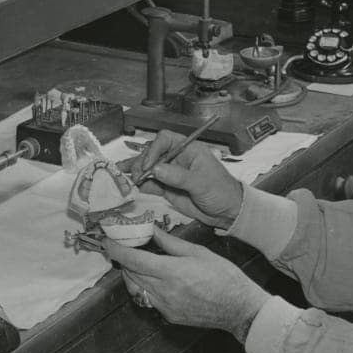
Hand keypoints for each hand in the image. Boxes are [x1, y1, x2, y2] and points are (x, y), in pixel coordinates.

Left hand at [105, 228, 268, 341]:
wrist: (239, 308)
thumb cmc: (224, 276)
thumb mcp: (197, 252)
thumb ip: (169, 242)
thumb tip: (150, 229)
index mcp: (171, 272)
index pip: (133, 260)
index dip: (116, 250)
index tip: (107, 241)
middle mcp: (163, 292)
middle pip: (130, 274)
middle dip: (124, 260)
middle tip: (123, 247)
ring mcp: (164, 307)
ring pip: (135, 288)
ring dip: (132, 274)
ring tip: (138, 262)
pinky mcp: (168, 316)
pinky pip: (147, 299)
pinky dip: (145, 287)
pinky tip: (155, 279)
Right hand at [118, 130, 244, 227]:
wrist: (228, 212)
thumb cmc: (222, 191)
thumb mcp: (201, 182)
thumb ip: (178, 176)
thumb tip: (156, 169)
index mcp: (189, 150)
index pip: (165, 140)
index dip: (154, 150)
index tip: (149, 165)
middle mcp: (177, 159)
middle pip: (152, 154)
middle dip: (141, 163)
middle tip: (136, 175)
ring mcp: (171, 174)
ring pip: (148, 169)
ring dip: (136, 173)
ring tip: (125, 178)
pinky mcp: (168, 188)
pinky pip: (150, 183)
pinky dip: (140, 185)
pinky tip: (131, 186)